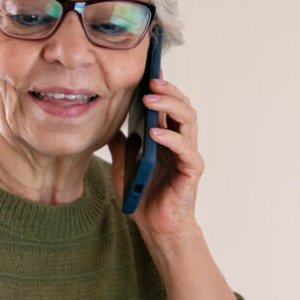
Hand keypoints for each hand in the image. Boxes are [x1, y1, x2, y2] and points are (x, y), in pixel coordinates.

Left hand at [108, 77, 203, 246]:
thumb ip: (120, 143)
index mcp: (168, 137)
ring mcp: (188, 155)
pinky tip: (154, 132)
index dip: (162, 87)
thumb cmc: (144, 196)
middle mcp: (181, 142)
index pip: (170, 104)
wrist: (155, 227)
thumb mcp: (123, 165)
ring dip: (171, 106)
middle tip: (150, 80)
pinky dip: (170, 138)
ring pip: (189, 120)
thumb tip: (108, 122)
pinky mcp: (191, 171)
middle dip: (168, 90)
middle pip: (183, 106)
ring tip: (151, 99)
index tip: (147, 72)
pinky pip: (185, 149)